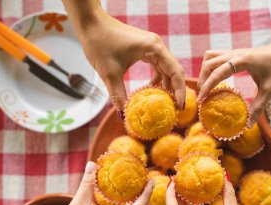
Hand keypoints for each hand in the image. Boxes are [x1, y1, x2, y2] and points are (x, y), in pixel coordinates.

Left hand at [67, 7, 185, 115]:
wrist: (90, 22)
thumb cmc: (100, 42)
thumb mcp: (109, 73)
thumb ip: (118, 95)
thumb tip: (123, 115)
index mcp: (154, 49)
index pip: (176, 72)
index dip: (180, 91)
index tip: (179, 107)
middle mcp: (157, 46)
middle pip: (174, 71)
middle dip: (176, 90)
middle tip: (174, 109)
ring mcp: (152, 46)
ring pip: (166, 69)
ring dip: (166, 85)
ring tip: (164, 102)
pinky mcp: (145, 48)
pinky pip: (157, 66)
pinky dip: (157, 79)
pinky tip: (150, 89)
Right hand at [197, 42, 270, 124]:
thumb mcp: (270, 89)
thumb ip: (258, 107)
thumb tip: (248, 126)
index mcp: (241, 61)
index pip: (217, 73)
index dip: (207, 87)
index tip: (201, 100)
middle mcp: (234, 54)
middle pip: (208, 64)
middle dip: (202, 80)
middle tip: (203, 96)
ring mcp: (234, 52)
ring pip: (210, 58)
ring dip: (205, 71)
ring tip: (206, 87)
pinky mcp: (236, 54)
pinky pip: (216, 58)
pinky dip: (211, 68)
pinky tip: (216, 79)